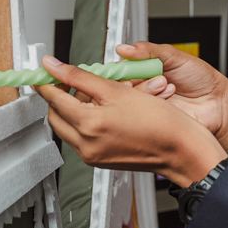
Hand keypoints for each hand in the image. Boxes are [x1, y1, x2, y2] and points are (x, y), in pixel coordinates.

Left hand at [36, 56, 226, 186]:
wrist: (182, 150)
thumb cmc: (159, 122)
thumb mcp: (118, 90)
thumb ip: (81, 77)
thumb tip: (55, 67)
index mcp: (87, 125)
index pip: (53, 98)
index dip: (48, 80)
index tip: (45, 70)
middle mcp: (85, 144)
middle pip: (56, 115)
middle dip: (59, 96)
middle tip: (70, 80)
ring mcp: (92, 155)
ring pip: (69, 127)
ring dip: (73, 109)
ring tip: (93, 94)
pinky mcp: (101, 160)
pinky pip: (82, 138)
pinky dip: (86, 122)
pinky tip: (104, 111)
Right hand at [117, 41, 227, 150]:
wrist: (218, 102)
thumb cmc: (201, 79)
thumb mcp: (175, 57)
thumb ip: (148, 51)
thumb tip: (125, 48)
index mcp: (146, 70)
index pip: (122, 69)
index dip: (120, 69)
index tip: (123, 68)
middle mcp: (145, 87)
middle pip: (122, 85)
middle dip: (135, 79)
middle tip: (153, 75)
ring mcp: (148, 105)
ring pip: (131, 98)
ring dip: (149, 89)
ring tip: (167, 84)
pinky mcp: (153, 120)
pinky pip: (142, 112)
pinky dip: (155, 101)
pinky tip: (170, 96)